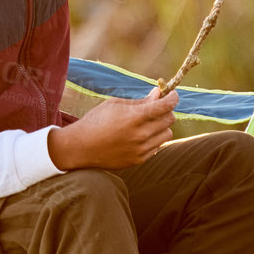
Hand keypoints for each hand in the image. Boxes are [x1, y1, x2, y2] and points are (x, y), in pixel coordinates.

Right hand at [48, 87, 179, 170]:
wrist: (80, 147)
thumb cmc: (97, 121)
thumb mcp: (116, 105)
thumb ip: (140, 100)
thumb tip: (158, 93)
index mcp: (135, 117)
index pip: (165, 106)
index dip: (173, 98)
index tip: (173, 94)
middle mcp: (140, 134)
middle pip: (169, 119)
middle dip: (166, 111)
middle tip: (156, 108)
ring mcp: (141, 149)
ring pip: (167, 134)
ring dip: (161, 126)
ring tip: (147, 124)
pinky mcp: (139, 160)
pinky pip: (158, 146)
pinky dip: (153, 139)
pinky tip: (140, 136)